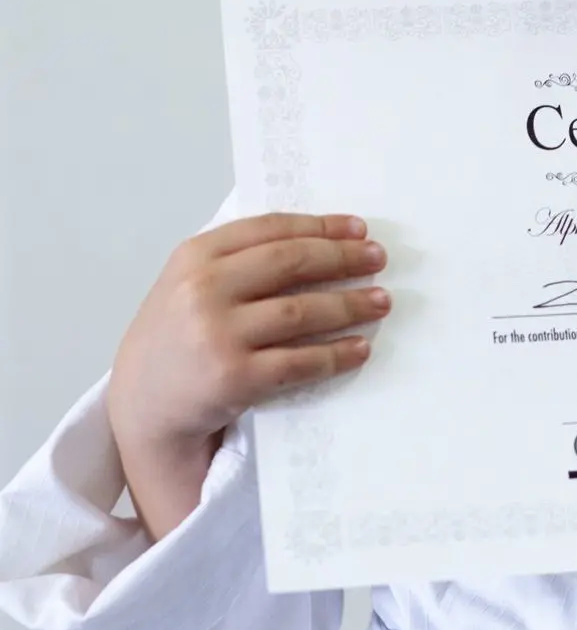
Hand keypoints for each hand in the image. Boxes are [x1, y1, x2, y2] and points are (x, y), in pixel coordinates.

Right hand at [107, 213, 391, 535]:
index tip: (358, 230)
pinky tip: (360, 348)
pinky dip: (336, 355)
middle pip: (291, 263)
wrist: (143, 403)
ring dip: (349, 305)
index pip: (271, 230)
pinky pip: (300, 362)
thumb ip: (236, 259)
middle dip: (342, 259)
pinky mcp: (235, 379)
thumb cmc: (176, 338)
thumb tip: (317, 240)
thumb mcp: (189, 283)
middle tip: (378, 260)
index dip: (321, 226)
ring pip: (301, 312)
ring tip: (380, 301)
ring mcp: (218, 335)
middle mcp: (203, 290)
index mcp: (195, 256)